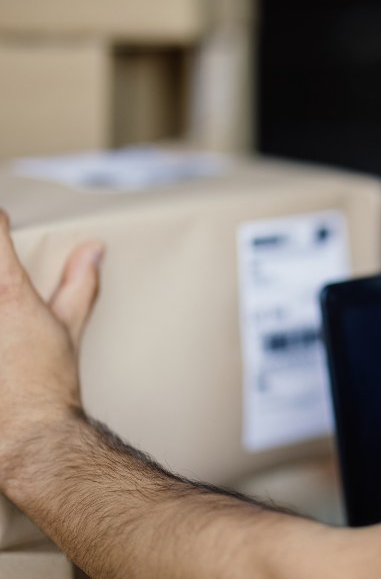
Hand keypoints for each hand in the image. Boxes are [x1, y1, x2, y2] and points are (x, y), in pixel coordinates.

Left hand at [0, 210, 103, 467]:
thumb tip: (92, 251)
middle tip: (13, 301)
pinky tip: (5, 350)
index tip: (2, 224)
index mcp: (7, 293)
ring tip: (11, 333)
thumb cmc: (47, 386)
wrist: (26, 437)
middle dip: (0, 268)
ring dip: (0, 307)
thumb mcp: (66, 329)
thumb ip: (78, 285)